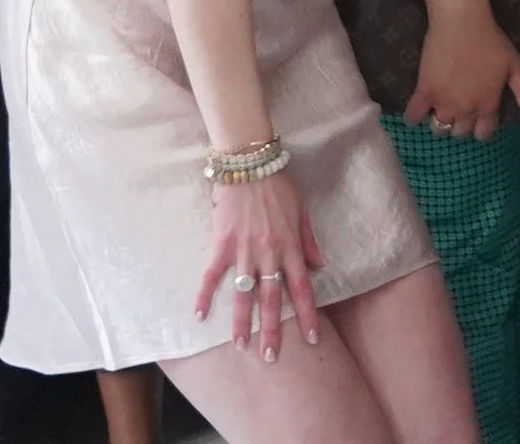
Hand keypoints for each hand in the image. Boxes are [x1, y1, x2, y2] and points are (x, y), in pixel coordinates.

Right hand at [194, 168, 324, 360]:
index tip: (311, 338)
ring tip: (241, 345)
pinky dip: (204, 295)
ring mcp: (245, 251)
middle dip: (272, 330)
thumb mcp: (302, 210)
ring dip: (241, 321)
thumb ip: (308, 240)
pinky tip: (199, 315)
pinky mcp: (222, 244)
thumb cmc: (278, 184)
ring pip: (244, 294)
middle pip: (272, 299)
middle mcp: (269, 254)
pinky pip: (212, 275)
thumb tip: (320, 265)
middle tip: (270, 356)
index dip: (307, 314)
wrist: (250, 163)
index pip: (302, 288)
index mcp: (291, 247)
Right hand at [405, 0, 519, 138]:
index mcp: (488, 104)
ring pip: (439, 128)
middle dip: (461, 125)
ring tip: (440, 110)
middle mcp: (466, 108)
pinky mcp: (424, 91)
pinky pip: (414, 115)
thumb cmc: (491, 40)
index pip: (484, 132)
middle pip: (460, 132)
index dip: (482, 129)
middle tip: (460, 110)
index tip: (478, 121)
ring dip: (440, 122)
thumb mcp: (515, 64)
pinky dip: (413, 118)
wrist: (462, 22)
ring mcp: (443, 101)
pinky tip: (416, 114)